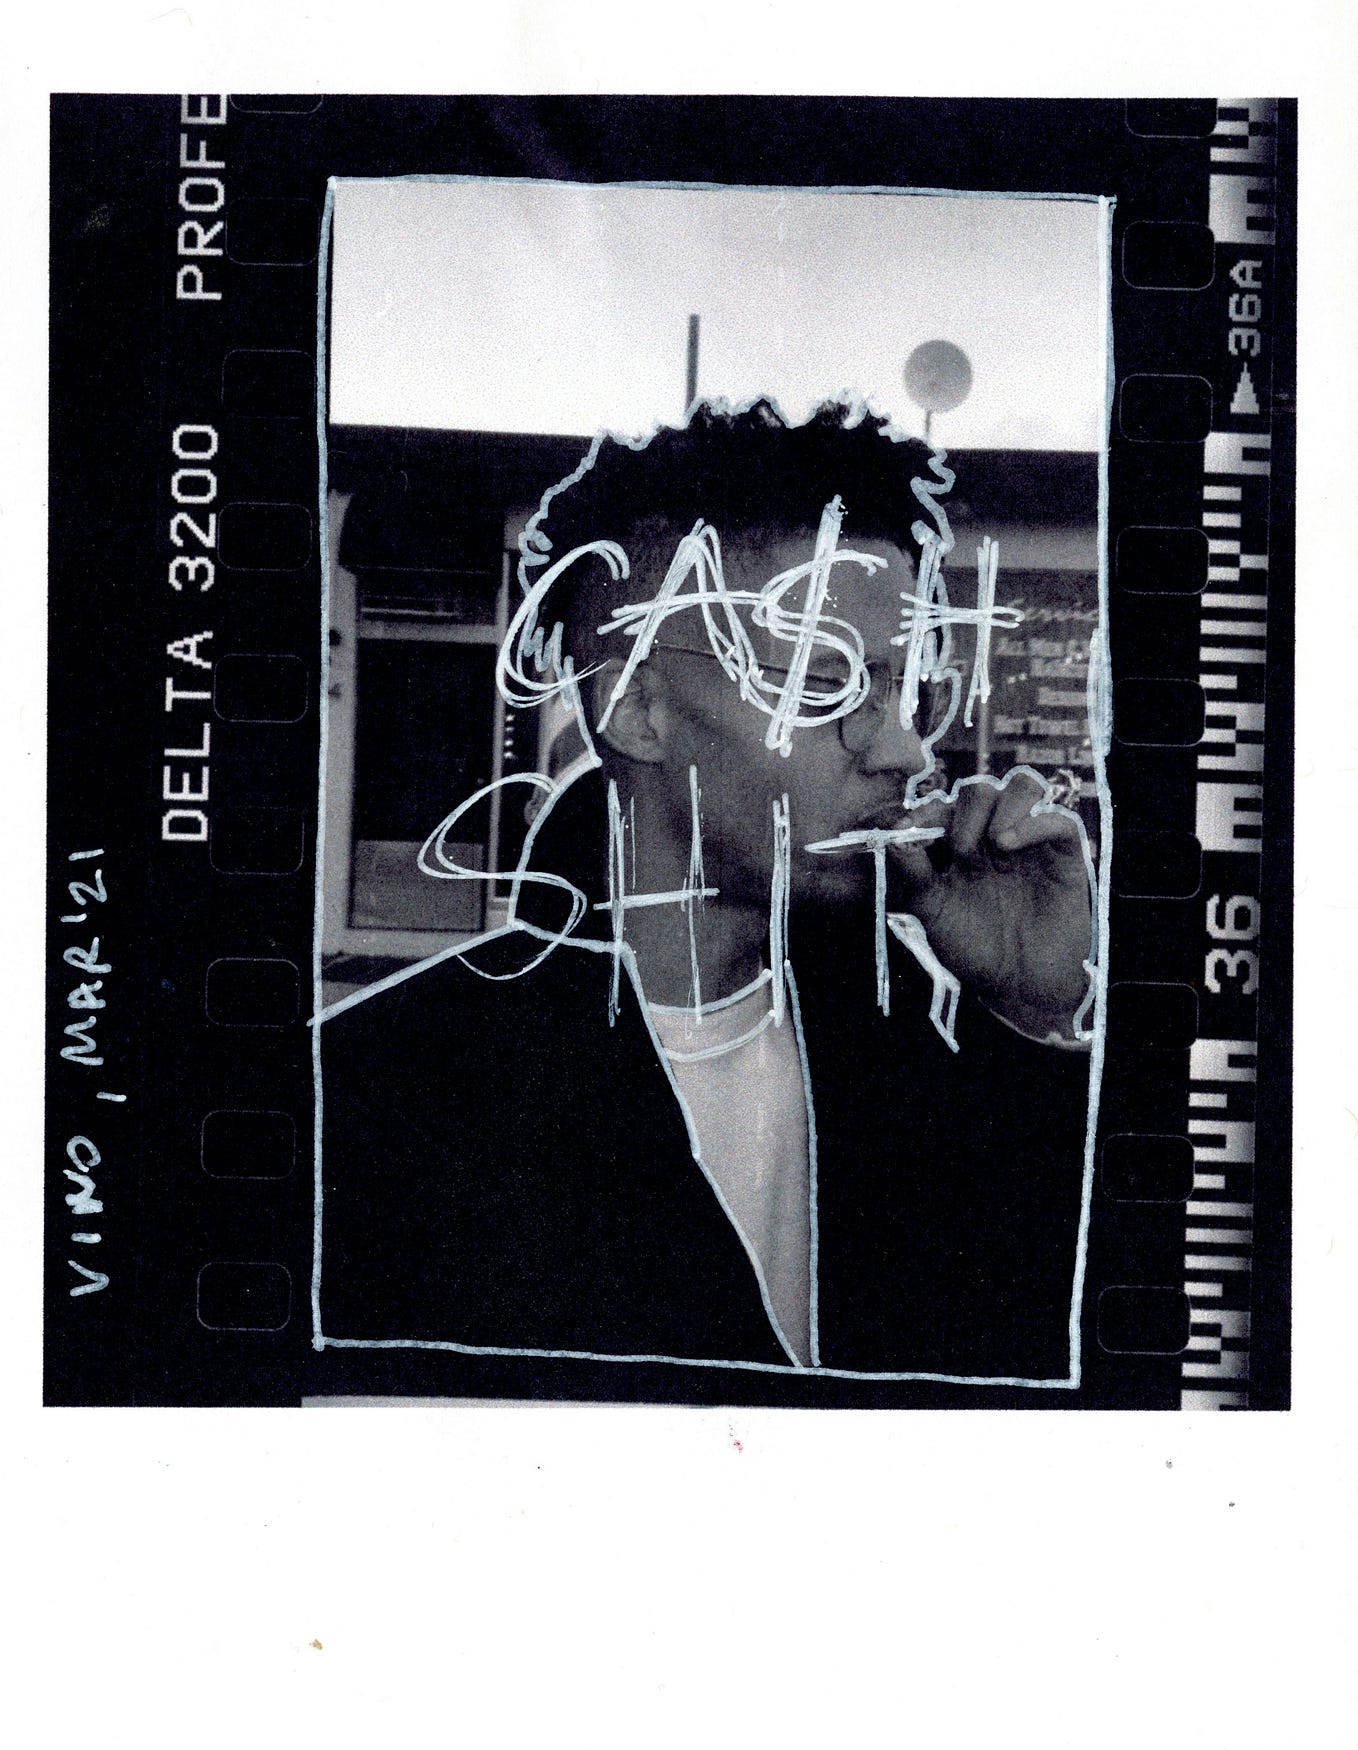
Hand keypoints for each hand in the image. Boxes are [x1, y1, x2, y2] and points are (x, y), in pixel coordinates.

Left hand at [888, 770, 1094, 1038]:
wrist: (1020, 985)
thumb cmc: (974, 949)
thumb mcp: (931, 914)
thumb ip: (911, 876)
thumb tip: (894, 838)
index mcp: (959, 844)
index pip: (943, 804)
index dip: (926, 811)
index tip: (911, 831)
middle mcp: (994, 835)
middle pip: (980, 790)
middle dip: (965, 814)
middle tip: (962, 852)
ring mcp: (1030, 841)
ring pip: (1023, 786)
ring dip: (1001, 806)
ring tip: (992, 844)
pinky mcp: (1064, 854)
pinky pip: (1059, 819)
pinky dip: (1033, 822)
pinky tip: (1009, 844)